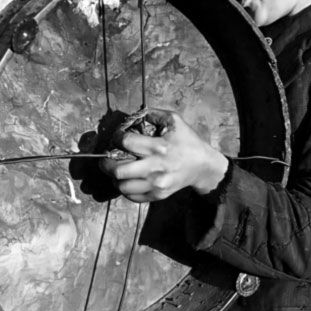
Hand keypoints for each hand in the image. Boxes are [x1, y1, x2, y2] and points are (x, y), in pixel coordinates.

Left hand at [100, 109, 228, 201]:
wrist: (204, 167)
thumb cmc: (188, 142)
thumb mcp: (175, 121)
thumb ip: (153, 114)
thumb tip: (133, 115)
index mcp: (159, 147)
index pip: (126, 142)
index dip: (116, 137)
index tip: (117, 137)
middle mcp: (156, 167)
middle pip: (119, 171)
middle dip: (106, 164)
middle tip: (106, 159)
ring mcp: (156, 184)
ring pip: (122, 187)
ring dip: (115, 179)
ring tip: (116, 171)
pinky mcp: (158, 195)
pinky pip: (133, 197)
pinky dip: (125, 189)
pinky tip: (127, 181)